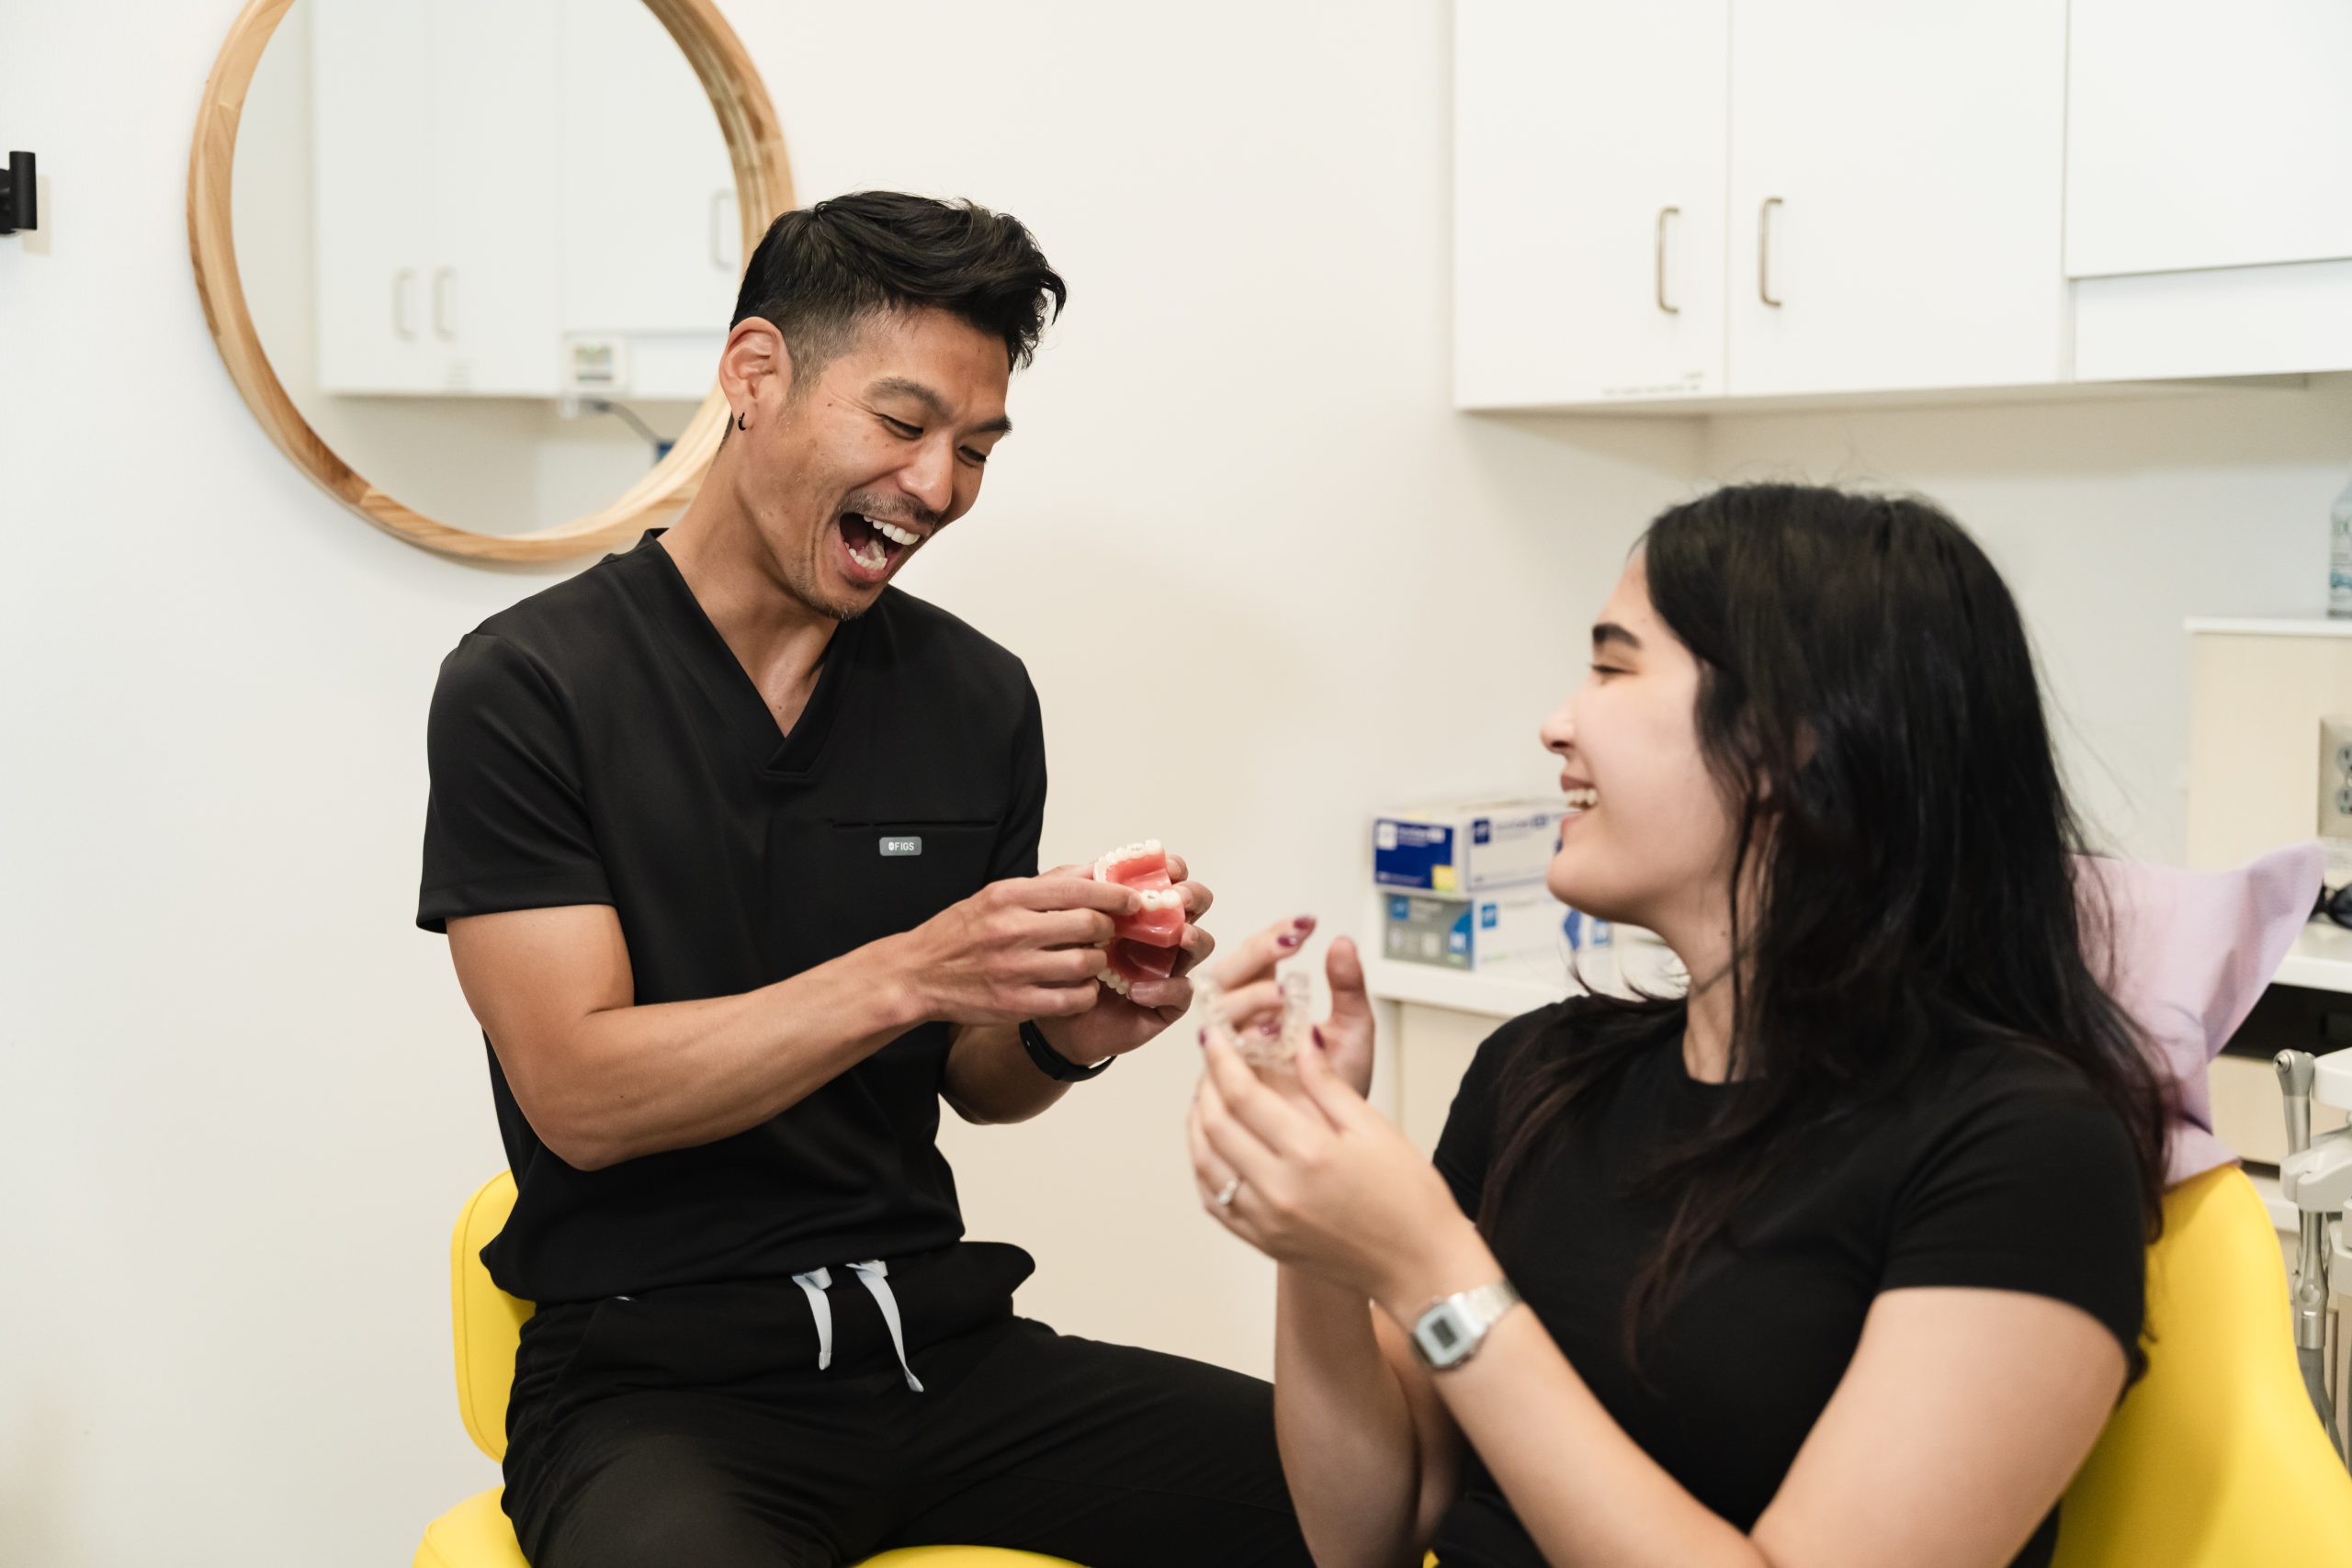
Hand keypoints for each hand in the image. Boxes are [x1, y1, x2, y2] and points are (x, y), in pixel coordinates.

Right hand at [902, 871, 1135, 1025]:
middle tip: (1109, 932)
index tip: (1131, 900)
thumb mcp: (996, 895)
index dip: (1114, 894)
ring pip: (1084, 963)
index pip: (1077, 889)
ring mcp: (1015, 969)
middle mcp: (1012, 930)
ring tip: (1092, 959)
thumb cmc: (960, 932)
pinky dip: (1086, 993)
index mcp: (1008, 896)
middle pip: (1087, 925)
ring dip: (1097, 962)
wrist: (918, 974)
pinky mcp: (1016, 1004)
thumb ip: (1045, 885)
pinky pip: (1072, 999)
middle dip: (1108, 928)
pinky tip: (1081, 987)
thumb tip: (1092, 870)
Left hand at [1036, 853, 1217, 1061]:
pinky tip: (1136, 991)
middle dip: (1194, 897)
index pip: (1170, 880)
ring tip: (1179, 937)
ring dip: (1195, 937)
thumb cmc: (1062, 964)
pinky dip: (1164, 989)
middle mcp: (1160, 934)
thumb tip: (1100, 865)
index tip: (1168, 869)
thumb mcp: (1063, 922)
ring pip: (1200, 945)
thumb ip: (1080, 893)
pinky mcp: (1166, 1002)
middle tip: (1178, 900)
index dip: (1176, 870)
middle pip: (1197, 906)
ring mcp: (1167, 967)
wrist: (1053, 1017)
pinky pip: (1181, 992)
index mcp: (1140, 909)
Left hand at [1188, 1022, 1487, 1314]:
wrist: (1420, 1268)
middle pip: (1215, 1125)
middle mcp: (1279, 1190)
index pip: (1242, 1094)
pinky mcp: (1263, 1242)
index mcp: (1309, 1154)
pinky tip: (1212, 1146)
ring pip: (1205, 1163)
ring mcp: (1266, 1221)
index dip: (1220, 1058)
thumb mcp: (1375, 1129)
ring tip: (1207, 1096)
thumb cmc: (1409, 1201)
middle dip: (1206, 1084)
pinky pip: (1215, 1201)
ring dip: (1197, 1124)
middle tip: (1212, 1060)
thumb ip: (1328, 1083)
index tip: (1213, 1035)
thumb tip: (1300, 1041)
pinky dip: (1204, 1167)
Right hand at [1198, 918, 1374, 1096]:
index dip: (1275, 937)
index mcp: (1269, 1004)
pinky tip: (1267, 1038)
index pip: (1259, 959)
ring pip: (1218, 1011)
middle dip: (1255, 956)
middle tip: (1288, 945)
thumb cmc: (1339, 1089)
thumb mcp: (1354, 1031)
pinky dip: (1239, 1042)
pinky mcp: (1224, 1084)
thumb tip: (1342, 941)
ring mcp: (1231, 1053)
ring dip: (1249, 998)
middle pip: (1227, 976)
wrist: (1335, 1141)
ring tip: (1283, 998)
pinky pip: (1216, 1056)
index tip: (1306, 924)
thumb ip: (1348, 988)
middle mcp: (1244, 1024)